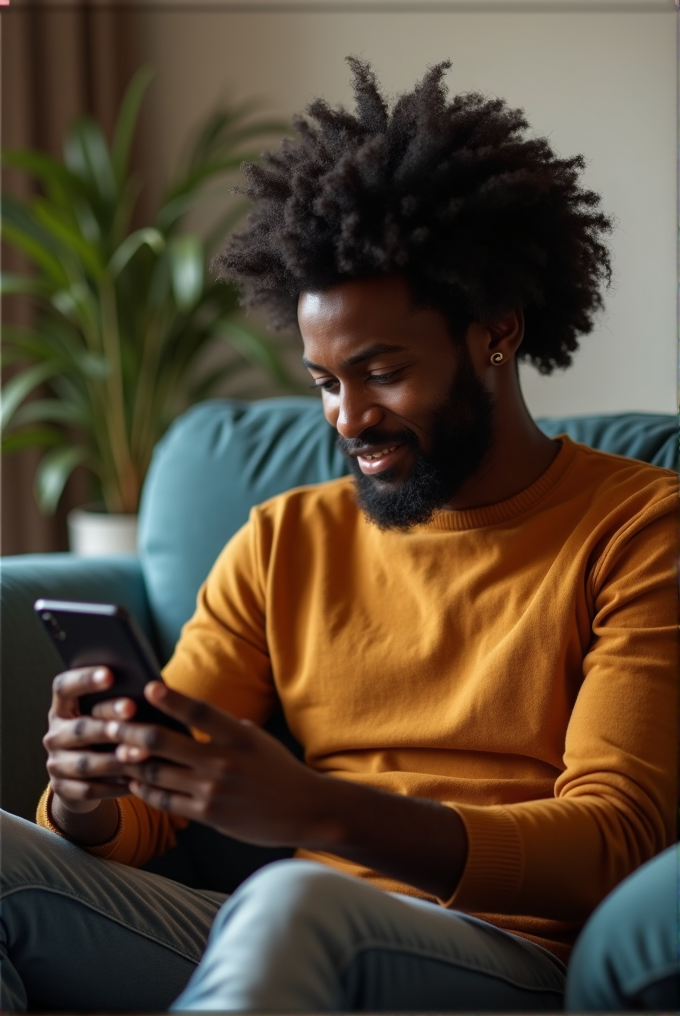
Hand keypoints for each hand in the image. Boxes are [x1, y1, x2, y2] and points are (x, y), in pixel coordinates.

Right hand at [44, 666, 136, 815]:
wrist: (85, 779)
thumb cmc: (106, 737)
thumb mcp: (107, 718)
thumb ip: (119, 704)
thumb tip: (152, 690)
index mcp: (62, 709)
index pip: (63, 688)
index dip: (84, 680)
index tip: (110, 673)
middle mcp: (55, 735)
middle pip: (80, 726)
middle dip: (108, 718)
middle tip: (132, 708)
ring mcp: (56, 764)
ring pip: (85, 762)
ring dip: (115, 757)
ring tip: (142, 752)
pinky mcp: (63, 790)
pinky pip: (90, 789)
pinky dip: (114, 786)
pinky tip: (136, 781)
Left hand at [112, 682, 327, 847]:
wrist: (304, 810)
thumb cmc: (277, 769)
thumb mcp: (256, 738)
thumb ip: (224, 728)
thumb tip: (186, 716)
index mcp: (239, 735)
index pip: (199, 711)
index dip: (172, 699)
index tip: (149, 687)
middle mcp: (224, 761)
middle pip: (164, 742)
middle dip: (132, 732)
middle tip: (112, 723)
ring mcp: (213, 790)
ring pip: (156, 773)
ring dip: (131, 762)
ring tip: (115, 752)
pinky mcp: (208, 815)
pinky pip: (165, 801)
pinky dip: (144, 790)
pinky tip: (134, 781)